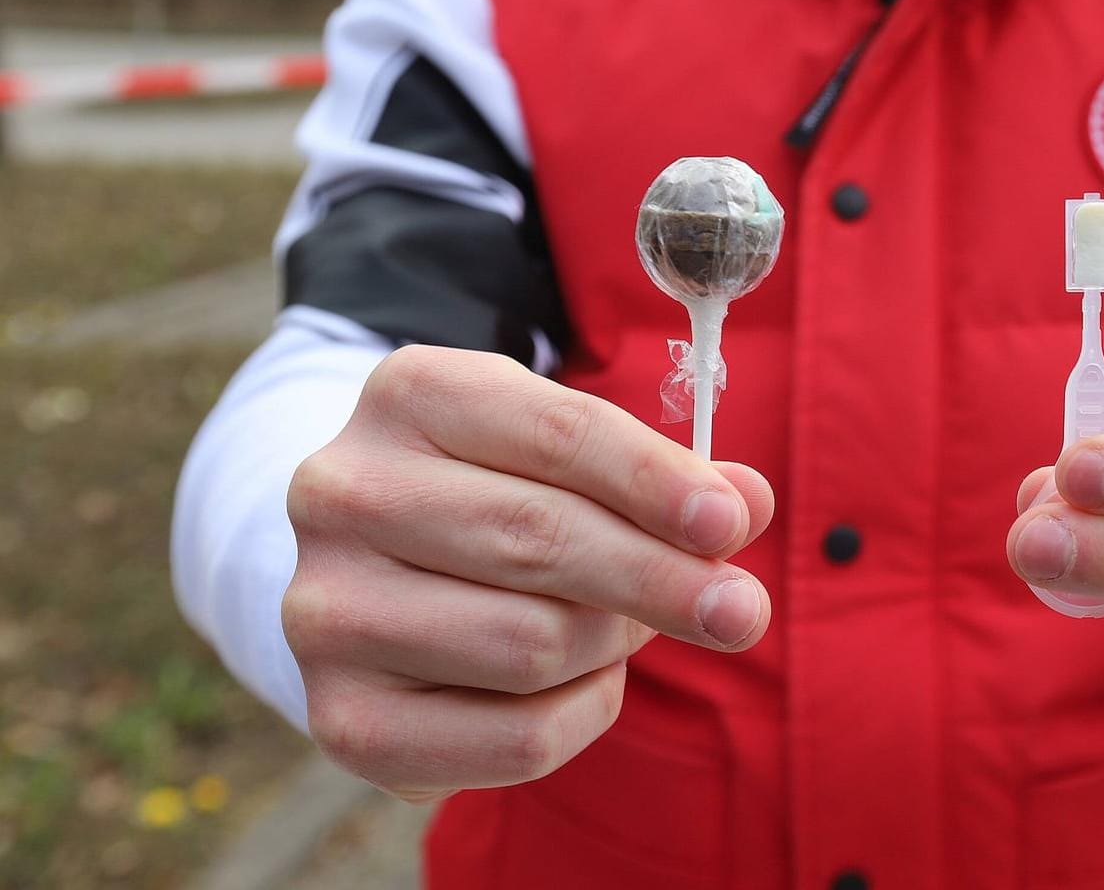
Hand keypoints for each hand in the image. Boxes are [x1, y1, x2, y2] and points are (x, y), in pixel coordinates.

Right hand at [282, 346, 773, 801]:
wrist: (377, 571)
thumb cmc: (501, 494)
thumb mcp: (573, 454)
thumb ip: (664, 477)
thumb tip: (744, 505)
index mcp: (410, 396)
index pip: (558, 436)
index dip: (654, 482)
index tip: (729, 523)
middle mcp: (343, 494)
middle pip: (542, 541)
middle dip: (662, 580)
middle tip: (742, 610)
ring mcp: (328, 612)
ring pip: (535, 644)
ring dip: (614, 645)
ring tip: (622, 627)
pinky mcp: (345, 719)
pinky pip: (518, 737)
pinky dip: (582, 714)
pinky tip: (580, 683)